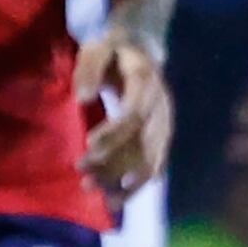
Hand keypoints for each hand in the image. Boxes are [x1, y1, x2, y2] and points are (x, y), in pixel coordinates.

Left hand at [74, 31, 171, 196]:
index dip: (114, 134)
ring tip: (103, 199)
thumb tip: (82, 98)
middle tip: (84, 178)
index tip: (88, 146)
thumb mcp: (96, 48)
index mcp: (146, 82)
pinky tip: (121, 199)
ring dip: (128, 181)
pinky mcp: (162, 134)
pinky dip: (140, 183)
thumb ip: (88, 69)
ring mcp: (165, 122)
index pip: (134, 115)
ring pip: (152, 158)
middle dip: (115, 164)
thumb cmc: (112, 50)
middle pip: (143, 142)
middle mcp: (162, 106)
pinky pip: (156, 163)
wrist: (140, 47)